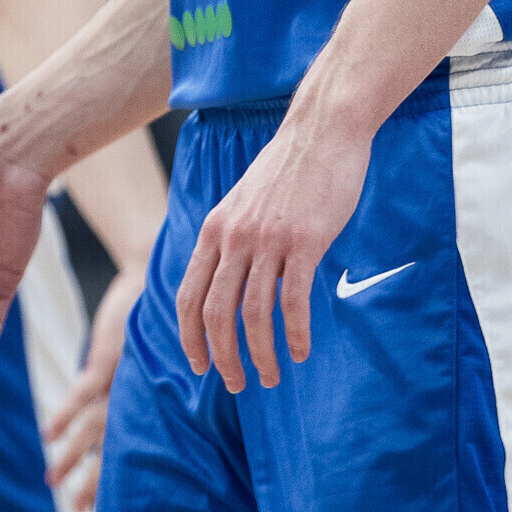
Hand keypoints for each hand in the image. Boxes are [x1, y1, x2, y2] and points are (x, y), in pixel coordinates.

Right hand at [44, 267, 142, 511]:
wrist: (150, 269)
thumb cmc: (156, 309)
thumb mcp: (157, 350)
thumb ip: (149, 378)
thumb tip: (151, 406)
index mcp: (151, 394)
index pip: (137, 442)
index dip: (121, 472)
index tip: (105, 500)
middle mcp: (138, 392)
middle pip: (114, 444)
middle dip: (94, 478)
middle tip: (78, 510)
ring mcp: (121, 376)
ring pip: (95, 427)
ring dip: (73, 454)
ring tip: (53, 481)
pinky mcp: (106, 356)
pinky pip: (83, 393)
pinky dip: (65, 414)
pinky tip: (48, 434)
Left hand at [173, 112, 370, 391]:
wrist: (322, 128)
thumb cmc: (288, 168)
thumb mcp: (243, 201)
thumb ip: (232, 238)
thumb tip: (230, 281)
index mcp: (215, 229)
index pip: (189, 295)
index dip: (189, 336)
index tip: (198, 365)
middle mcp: (234, 237)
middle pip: (216, 313)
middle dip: (223, 357)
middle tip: (237, 383)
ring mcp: (269, 239)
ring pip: (254, 313)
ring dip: (260, 354)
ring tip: (269, 376)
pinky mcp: (305, 240)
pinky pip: (294, 300)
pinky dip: (294, 333)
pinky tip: (300, 351)